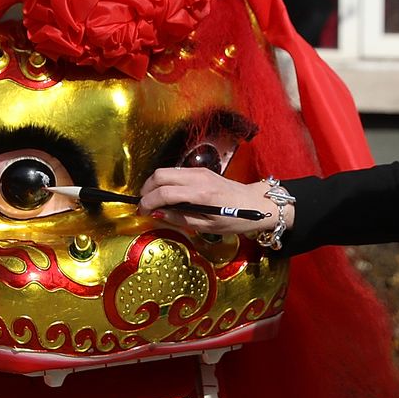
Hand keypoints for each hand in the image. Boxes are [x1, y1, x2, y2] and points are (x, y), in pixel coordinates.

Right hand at [137, 168, 287, 240]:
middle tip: (144, 206)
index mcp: (201, 194)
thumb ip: (181, 219)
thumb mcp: (208, 227)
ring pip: (166, 171)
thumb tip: (158, 214)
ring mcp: (199, 171)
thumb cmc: (236, 219)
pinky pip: (175, 172)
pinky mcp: (201, 170)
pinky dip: (164, 182)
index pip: (164, 193)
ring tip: (153, 202)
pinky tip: (166, 196)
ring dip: (154, 184)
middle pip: (159, 175)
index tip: (141, 213)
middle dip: (146, 190)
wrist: (257, 203)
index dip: (148, 203)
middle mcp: (198, 177)